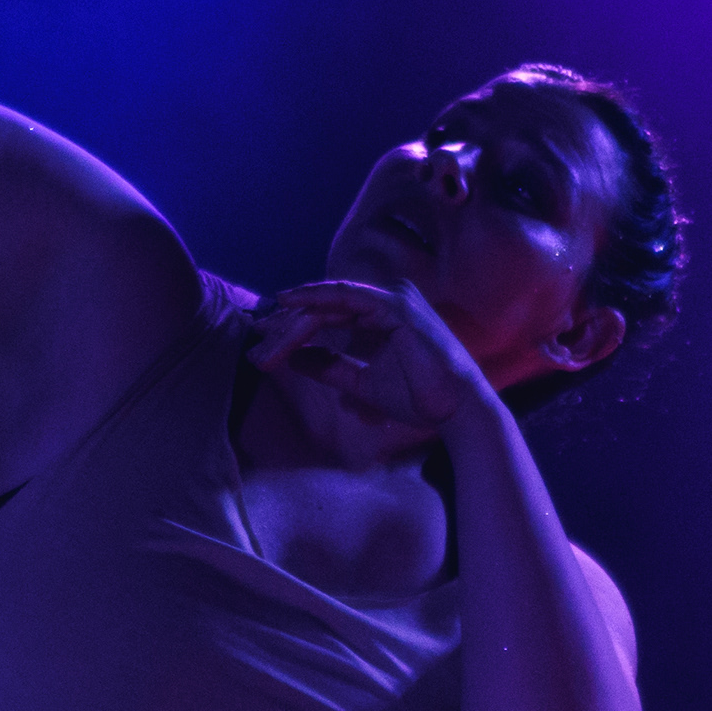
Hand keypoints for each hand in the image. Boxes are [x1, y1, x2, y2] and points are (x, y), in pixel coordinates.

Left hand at [253, 280, 492, 433]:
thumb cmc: (417, 397)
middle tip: (256, 336)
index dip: (295, 325)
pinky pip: (346, 301)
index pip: (330, 314)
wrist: (455, 411)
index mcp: (382, 316)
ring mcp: (392, 300)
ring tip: (266, 331)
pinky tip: (291, 306)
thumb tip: (294, 358)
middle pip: (326, 306)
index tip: (264, 339)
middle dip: (288, 322)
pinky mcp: (395, 307)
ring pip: (331, 302)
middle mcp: (387, 300)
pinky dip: (316, 303)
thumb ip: (330, 367)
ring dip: (296, 318)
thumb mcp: (360, 382)